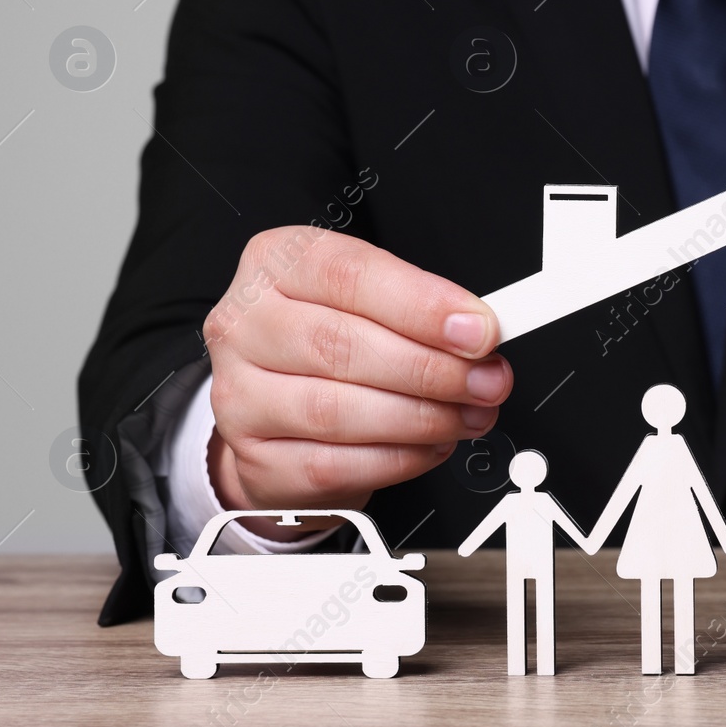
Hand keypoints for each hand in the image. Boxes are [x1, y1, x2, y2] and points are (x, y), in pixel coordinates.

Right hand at [203, 227, 511, 539]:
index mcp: (277, 262)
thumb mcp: (371, 299)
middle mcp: (247, 324)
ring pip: (336, 411)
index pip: (351, 276)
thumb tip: (480, 332)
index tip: (479, 331)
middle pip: (342, 345)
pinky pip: (332, 464)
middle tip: (486, 380)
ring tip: (466, 414)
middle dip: (432, 368)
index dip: (423, 306)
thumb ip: (421, 309)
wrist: (275, 403)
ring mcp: (239, 393)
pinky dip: (396, 458)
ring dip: (421, 418)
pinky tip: (431, 445)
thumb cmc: (329, 339)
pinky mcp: (254, 456)